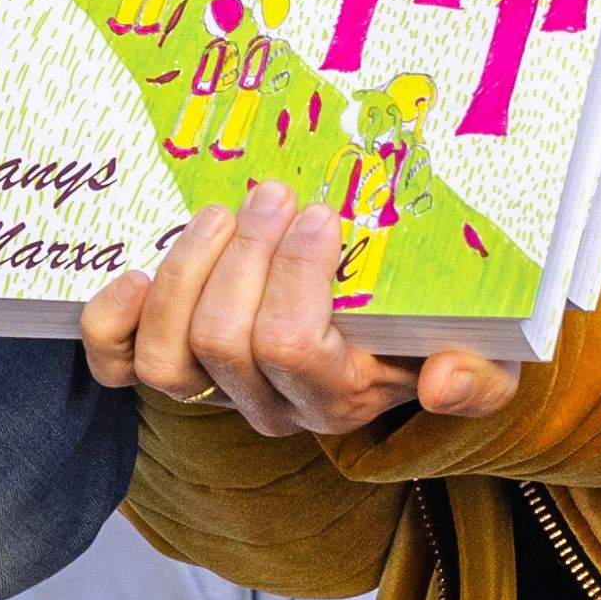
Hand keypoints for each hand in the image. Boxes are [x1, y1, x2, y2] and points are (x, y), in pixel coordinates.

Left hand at [82, 193, 519, 433]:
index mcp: (339, 396)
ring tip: (222, 214)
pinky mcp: (175, 370)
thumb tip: (444, 383)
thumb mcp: (485, 357)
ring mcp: (217, 391)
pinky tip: (138, 272)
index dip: (295, 274)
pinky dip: (114, 318)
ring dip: (186, 270)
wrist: (397, 349)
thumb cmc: (436, 336)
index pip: (290, 346)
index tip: (322, 214)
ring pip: (167, 356)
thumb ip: (478, 379)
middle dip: (242, 253)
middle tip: (273, 194)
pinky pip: (119, 365)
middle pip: (222, 340)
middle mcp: (271, 405)